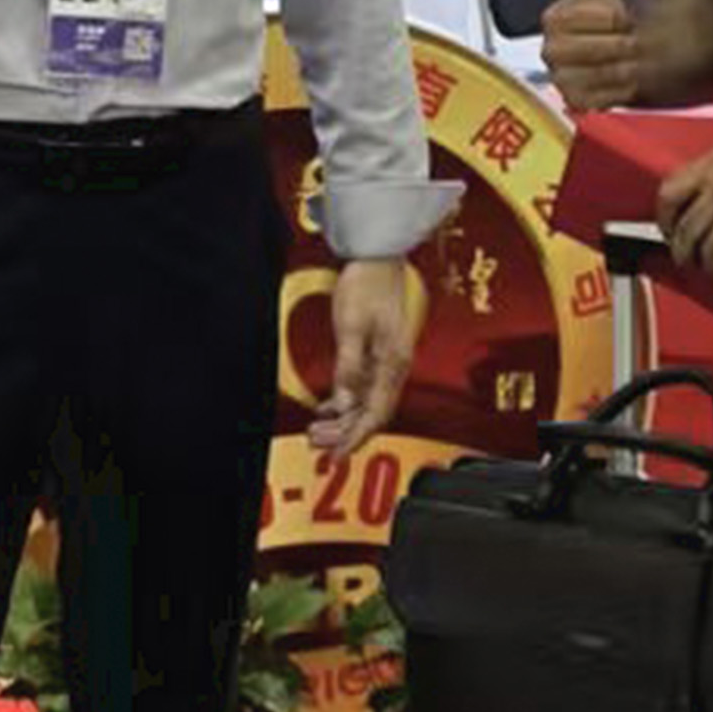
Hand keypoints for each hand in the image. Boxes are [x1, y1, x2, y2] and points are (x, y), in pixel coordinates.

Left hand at [307, 260, 420, 456]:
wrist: (379, 255)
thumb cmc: (367, 283)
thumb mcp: (350, 328)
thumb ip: (348, 369)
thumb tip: (345, 404)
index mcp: (393, 363)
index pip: (375, 415)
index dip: (354, 439)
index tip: (335, 456)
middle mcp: (395, 365)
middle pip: (373, 414)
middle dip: (345, 434)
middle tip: (317, 443)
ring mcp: (389, 359)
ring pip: (368, 403)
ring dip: (344, 420)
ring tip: (318, 430)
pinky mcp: (381, 352)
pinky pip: (365, 388)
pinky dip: (346, 402)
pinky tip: (329, 406)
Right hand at [534, 0, 644, 110]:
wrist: (609, 49)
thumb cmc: (601, 19)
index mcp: (554, 19)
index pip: (601, 20)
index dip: (618, 18)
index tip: (623, 17)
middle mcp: (551, 51)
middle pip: (601, 51)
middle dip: (622, 44)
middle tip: (629, 40)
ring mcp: (561, 78)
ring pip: (603, 75)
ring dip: (625, 68)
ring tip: (630, 60)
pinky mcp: (573, 101)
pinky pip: (600, 99)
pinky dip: (618, 90)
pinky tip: (624, 79)